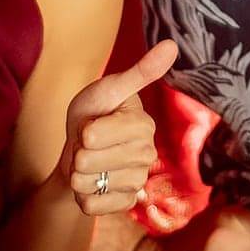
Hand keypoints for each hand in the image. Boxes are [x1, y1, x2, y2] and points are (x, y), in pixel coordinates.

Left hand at [63, 40, 177, 216]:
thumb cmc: (95, 113)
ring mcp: (137, 181)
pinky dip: (82, 196)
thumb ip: (141, 71)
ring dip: (78, 175)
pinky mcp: (125, 204)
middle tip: (87, 145)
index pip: (93, 135)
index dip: (81, 130)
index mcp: (143, 125)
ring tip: (89, 164)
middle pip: (88, 160)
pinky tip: (92, 184)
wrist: (82, 150)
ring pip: (88, 184)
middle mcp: (147, 154)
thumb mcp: (109, 89)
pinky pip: (90, 206)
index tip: (89, 124)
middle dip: (77, 152)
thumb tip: (172, 44)